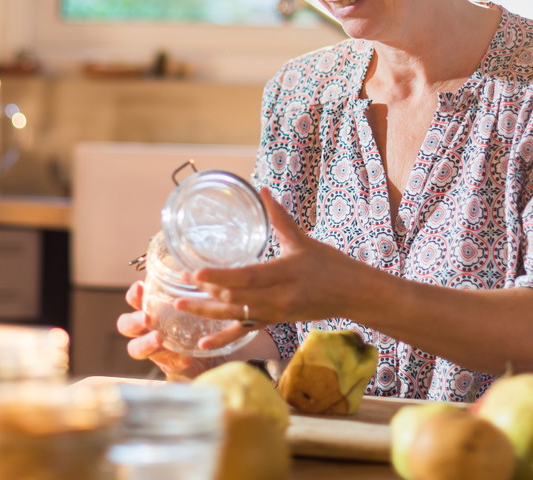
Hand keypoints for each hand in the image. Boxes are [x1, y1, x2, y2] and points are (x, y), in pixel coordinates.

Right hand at [116, 280, 217, 379]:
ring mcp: (154, 351)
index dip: (133, 295)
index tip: (141, 287)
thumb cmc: (196, 323)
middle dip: (133, 321)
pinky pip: (167, 365)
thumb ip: (186, 291)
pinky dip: (175, 360)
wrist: (210, 354)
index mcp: (149, 311)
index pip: (133, 301)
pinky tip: (185, 358)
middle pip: (125, 326)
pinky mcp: (169, 366)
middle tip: (147, 318)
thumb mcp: (193, 305)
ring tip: (159, 338)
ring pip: (136, 349)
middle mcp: (145, 331)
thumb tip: (190, 270)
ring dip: (146, 343)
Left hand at [177, 187, 377, 349]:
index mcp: (285, 273)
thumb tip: (262, 190)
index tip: (196, 273)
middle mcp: (279, 297)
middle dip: (206, 292)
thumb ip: (279, 217)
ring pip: (236, 315)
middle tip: (181, 281)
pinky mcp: (275, 321)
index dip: (220, 277)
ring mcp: (276, 313)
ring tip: (179, 305)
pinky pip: (246, 330)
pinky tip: (203, 343)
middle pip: (236, 298)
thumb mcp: (303, 240)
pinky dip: (224, 337)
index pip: (247, 277)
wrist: (352, 295)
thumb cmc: (330, 264)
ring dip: (206, 311)